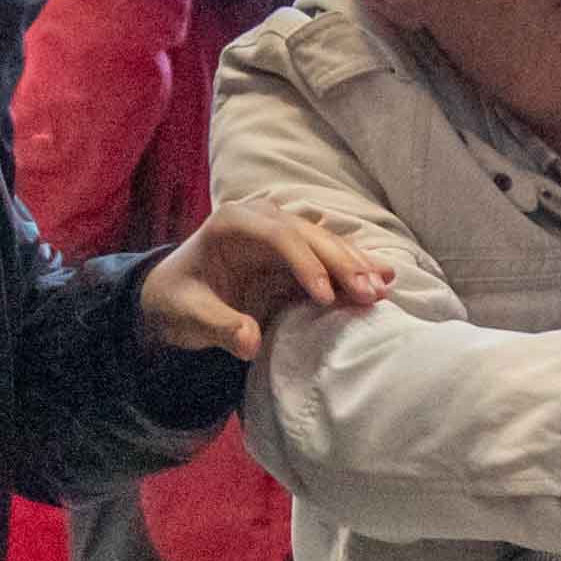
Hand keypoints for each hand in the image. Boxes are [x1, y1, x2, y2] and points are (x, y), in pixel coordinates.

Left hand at [142, 202, 401, 366]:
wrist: (175, 294)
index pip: (278, 235)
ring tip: (383, 289)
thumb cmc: (179, 301)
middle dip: (342, 263)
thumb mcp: (190, 317)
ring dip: (356, 265)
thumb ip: (220, 327)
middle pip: (310, 235)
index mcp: (232, 223)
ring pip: (326, 241)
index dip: (306, 263)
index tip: (326, 297)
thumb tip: (250, 343)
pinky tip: (385, 277)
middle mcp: (261, 218)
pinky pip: (329, 253)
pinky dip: (355, 266)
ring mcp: (281, 231)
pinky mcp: (294, 250)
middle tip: (369, 294)